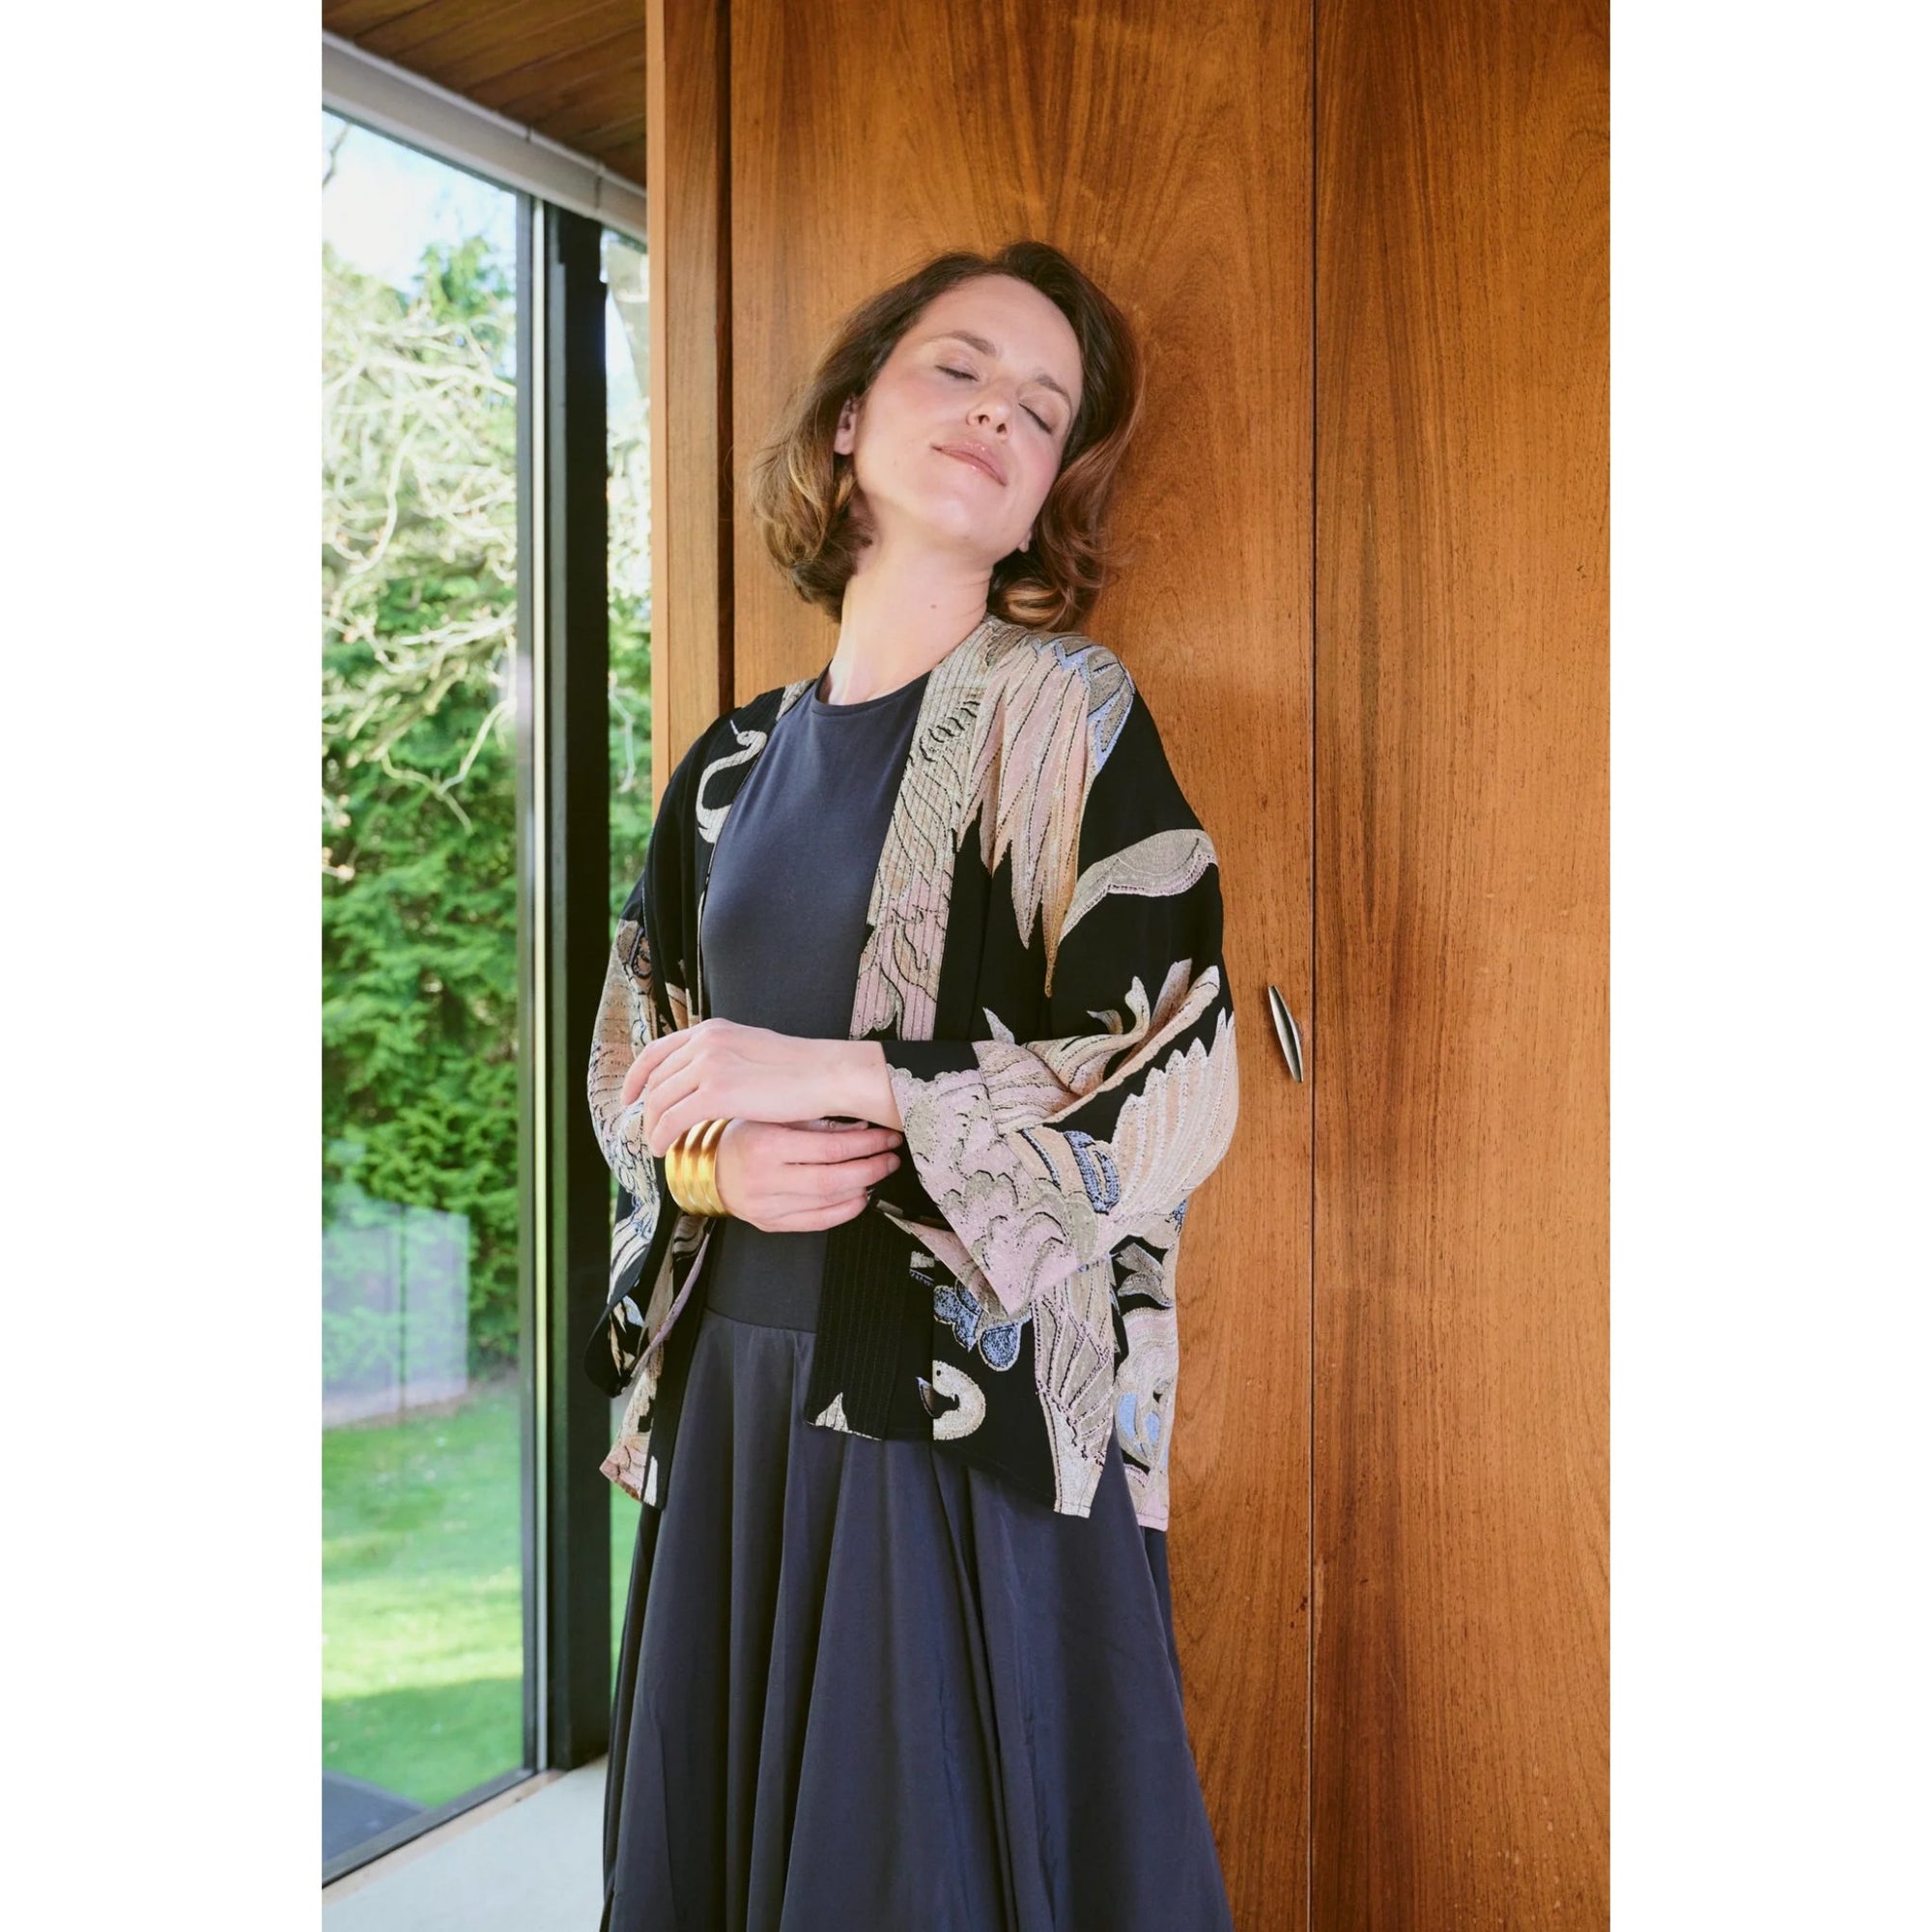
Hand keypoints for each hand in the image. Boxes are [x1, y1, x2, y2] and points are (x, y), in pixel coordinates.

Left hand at [622, 1017, 852, 1156]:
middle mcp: (704, 1042)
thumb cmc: (799, 1069)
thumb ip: (723, 1057)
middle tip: (650, 1130)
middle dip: (647, 1108)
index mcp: (712, 1030)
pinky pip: (672, 1119)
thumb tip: (705, 1079)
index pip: (658, 1051)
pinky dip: (661, 1137)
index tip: (630, 1095)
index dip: (637, 1076)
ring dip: (652, 1126)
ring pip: (660, 1102)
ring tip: (657, 1145)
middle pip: (657, 1079)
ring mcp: (709, 1066)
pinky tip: (664, 1149)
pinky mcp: (716, 1094)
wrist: (826, 1074)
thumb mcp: (751, 1049)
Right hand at [709, 1117, 904, 1230]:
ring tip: (878, 1173)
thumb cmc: (742, 1137)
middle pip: (833, 1179)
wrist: (709, 1167)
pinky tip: (860, 1197)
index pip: (829, 1148)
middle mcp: (766, 1179)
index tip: (886, 1138)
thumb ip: (818, 1123)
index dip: (865, 1144)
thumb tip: (862, 1129)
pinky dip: (845, 1211)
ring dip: (862, 1188)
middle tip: (890, 1158)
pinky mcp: (771, 1224)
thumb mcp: (774, 1117)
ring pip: (828, 1202)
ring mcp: (768, 1206)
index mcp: (766, 1145)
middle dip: (871, 1168)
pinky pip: (817, 1222)